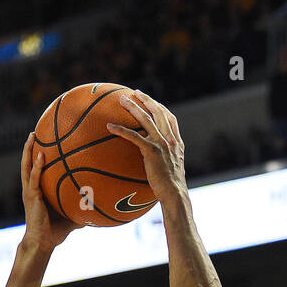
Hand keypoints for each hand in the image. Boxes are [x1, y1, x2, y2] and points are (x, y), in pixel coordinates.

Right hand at [22, 135, 77, 252]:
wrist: (42, 243)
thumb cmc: (55, 232)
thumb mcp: (72, 216)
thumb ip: (83, 208)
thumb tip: (100, 205)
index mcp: (38, 191)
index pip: (37, 170)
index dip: (38, 156)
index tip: (43, 141)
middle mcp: (32, 188)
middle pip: (28, 163)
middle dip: (30, 147)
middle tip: (35, 131)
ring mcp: (30, 192)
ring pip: (26, 166)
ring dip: (28, 150)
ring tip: (32, 135)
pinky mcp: (31, 197)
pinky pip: (34, 178)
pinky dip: (37, 166)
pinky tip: (41, 156)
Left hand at [106, 90, 187, 207]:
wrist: (175, 194)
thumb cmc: (171, 188)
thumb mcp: (172, 170)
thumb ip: (165, 161)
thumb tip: (155, 163)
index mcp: (176, 143)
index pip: (170, 119)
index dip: (160, 108)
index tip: (151, 101)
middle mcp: (170, 140)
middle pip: (158, 112)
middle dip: (146, 100)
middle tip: (135, 92)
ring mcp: (161, 144)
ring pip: (146, 119)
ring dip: (133, 107)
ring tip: (121, 99)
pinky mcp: (152, 151)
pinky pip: (133, 136)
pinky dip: (121, 130)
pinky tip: (109, 126)